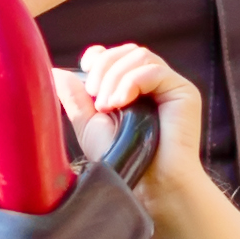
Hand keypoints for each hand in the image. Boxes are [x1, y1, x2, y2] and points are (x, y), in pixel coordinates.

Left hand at [64, 40, 209, 190]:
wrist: (148, 186)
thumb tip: (56, 71)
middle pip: (126, 52)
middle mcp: (152, 85)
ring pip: (140, 56)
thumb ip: (76, 98)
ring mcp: (168, 87)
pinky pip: (155, 70)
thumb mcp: (90, 126)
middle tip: (93, 96)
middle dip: (104, 67)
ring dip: (115, 77)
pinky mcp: (183, 92)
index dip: (98, 57)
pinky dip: (131, 82)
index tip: (85, 71)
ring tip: (106, 106)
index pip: (116, 55)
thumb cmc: (120, 162)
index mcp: (131, 89)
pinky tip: (120, 103)